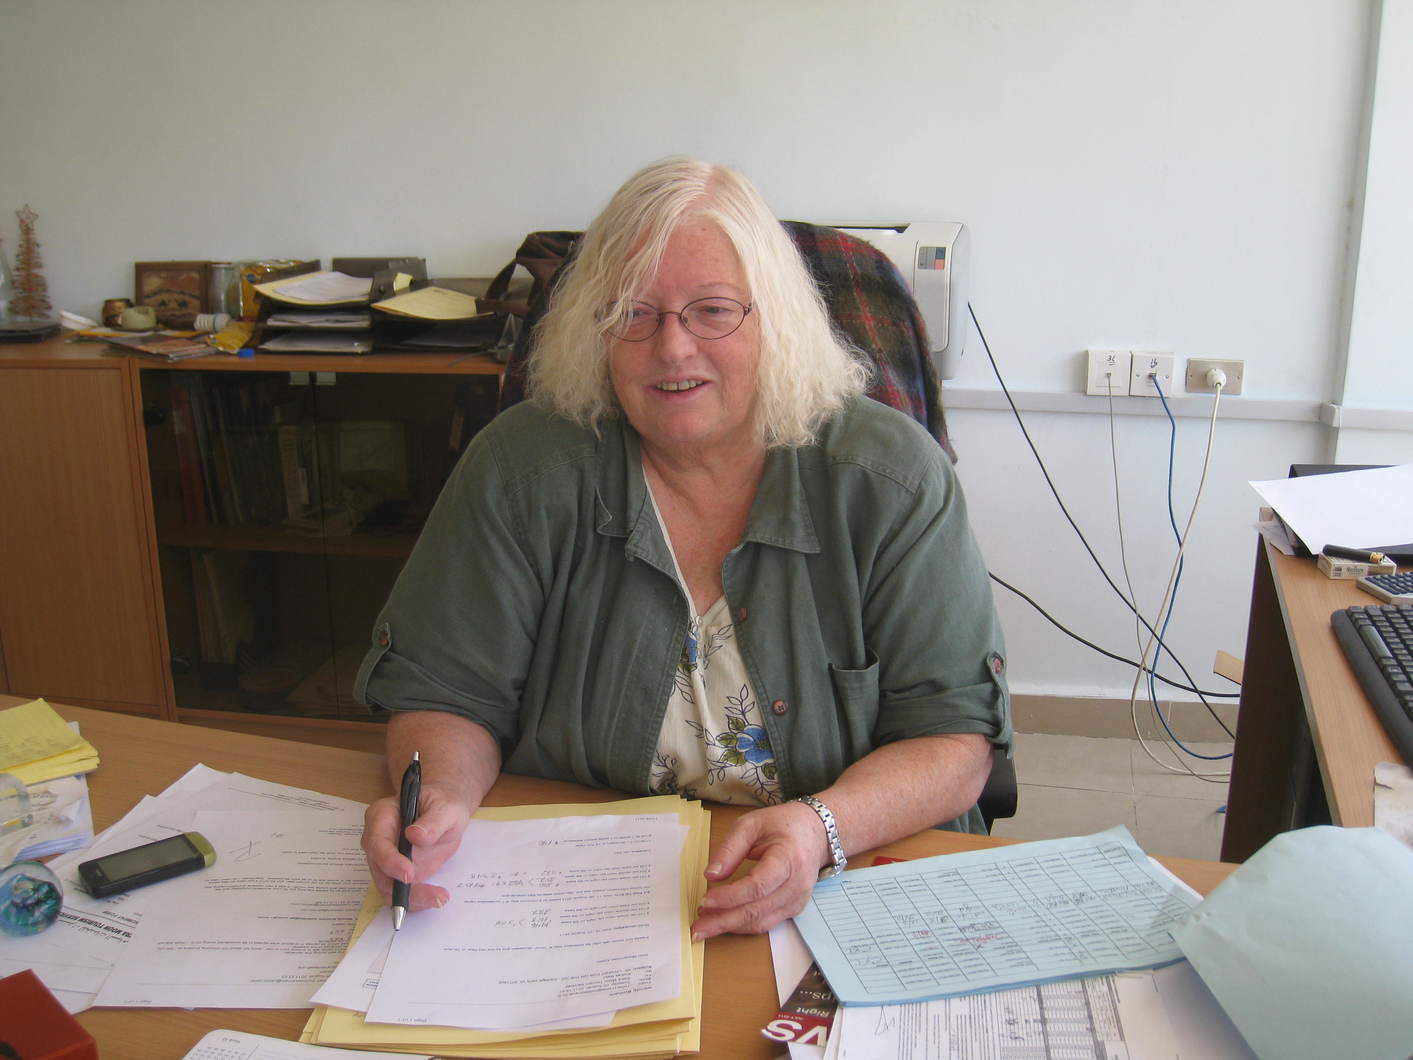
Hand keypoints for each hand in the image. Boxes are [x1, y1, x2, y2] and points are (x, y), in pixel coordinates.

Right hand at [361, 783, 471, 914]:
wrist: (445, 813)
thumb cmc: (443, 804)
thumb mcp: (446, 808)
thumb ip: (432, 821)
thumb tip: (415, 835)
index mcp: (382, 816)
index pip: (376, 842)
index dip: (390, 860)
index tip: (409, 873)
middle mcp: (377, 839)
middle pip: (379, 870)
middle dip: (401, 888)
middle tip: (432, 895)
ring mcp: (385, 859)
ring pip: (387, 886)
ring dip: (411, 898)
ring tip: (438, 898)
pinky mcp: (396, 873)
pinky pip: (400, 892)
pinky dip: (416, 899)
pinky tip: (435, 897)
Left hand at [691, 801, 829, 939]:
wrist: (816, 833)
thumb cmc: (782, 825)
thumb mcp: (751, 825)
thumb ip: (730, 849)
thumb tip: (710, 875)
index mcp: (788, 858)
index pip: (758, 886)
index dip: (730, 896)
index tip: (705, 900)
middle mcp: (797, 885)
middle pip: (757, 910)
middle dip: (724, 920)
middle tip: (697, 927)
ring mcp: (798, 900)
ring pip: (761, 922)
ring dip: (731, 927)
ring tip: (705, 926)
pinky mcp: (794, 909)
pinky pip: (767, 923)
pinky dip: (744, 925)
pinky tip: (725, 922)